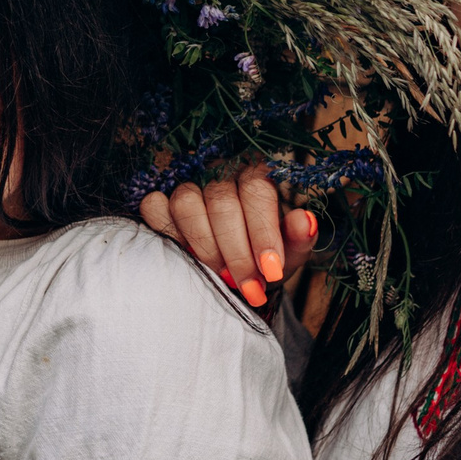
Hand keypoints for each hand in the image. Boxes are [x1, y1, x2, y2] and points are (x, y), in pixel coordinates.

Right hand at [137, 163, 320, 307]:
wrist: (233, 275)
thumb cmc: (262, 259)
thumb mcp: (287, 255)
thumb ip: (299, 240)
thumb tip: (305, 221)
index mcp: (256, 176)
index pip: (257, 191)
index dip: (263, 231)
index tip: (271, 270)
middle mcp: (220, 173)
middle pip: (222, 200)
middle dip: (236, 251)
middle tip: (248, 287)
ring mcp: (186, 184)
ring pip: (186, 202)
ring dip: (203, 245)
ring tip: (218, 275)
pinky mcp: (158, 200)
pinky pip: (154, 207)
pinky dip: (169, 235)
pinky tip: (187, 259)